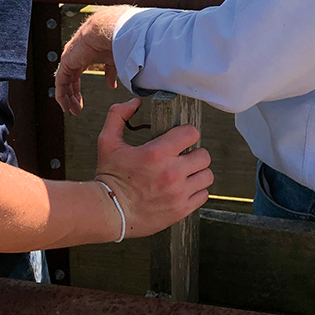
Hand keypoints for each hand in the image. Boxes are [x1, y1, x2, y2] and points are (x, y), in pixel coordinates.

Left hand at [56, 5, 129, 114]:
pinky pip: (60, 82)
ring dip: (68, 97)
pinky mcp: (66, 62)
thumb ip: (110, 73)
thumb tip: (111, 85)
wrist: (110, 30)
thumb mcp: (114, 60)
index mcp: (86, 53)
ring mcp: (70, 58)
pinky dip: (62, 95)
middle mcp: (75, 55)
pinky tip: (65, 106)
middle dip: (73, 95)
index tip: (81, 102)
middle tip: (76, 109)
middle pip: (70, 79)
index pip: (77, 72)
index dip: (78, 88)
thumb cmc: (116, 39)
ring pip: (64, 82)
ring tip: (72, 111)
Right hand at [94, 97, 212, 238]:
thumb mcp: (107, 141)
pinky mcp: (181, 210)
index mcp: (157, 153)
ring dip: (198, 172)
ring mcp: (178, 193)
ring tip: (185, 173)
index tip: (180, 139)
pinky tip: (183, 188)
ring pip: (207, 176)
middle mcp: (171, 173)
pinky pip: (203, 195)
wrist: (109, 212)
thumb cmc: (109, 176)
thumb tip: (135, 102)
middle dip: (194, 153)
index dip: (186, 134)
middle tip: (183, 157)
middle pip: (204, 155)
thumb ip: (118, 115)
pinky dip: (196, 190)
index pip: (192, 133)